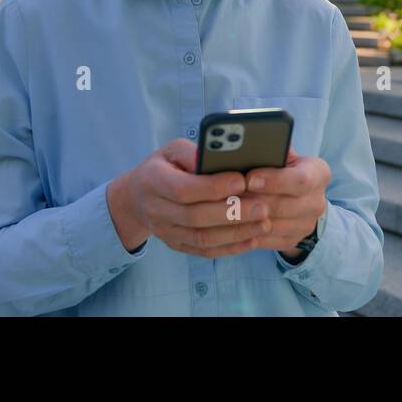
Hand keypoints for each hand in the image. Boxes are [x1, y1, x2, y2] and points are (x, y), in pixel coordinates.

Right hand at [108, 138, 272, 258]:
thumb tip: (225, 159)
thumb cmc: (164, 167)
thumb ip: (195, 153)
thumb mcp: (173, 150)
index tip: (242, 180)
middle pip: (196, 217)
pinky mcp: (176, 245)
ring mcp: (165, 232)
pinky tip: (252, 239)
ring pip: (202, 238)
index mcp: (153, 180)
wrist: (137, 197)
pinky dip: (230, 247)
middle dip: (232, 213)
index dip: (213, 187)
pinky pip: (205, 251)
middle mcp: (156, 209)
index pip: (184, 189)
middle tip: (262, 206)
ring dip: (236, 233)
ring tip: (264, 223)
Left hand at [238, 146, 329, 259]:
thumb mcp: (283, 153)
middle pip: (285, 206)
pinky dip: (246, 233)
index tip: (249, 178)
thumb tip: (248, 142)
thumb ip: (273, 147)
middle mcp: (318, 202)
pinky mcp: (292, 241)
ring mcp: (306, 225)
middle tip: (229, 196)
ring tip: (225, 209)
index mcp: (319, 174)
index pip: (301, 179)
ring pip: (272, 226)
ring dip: (247, 219)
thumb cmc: (282, 167)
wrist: (297, 196)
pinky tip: (230, 224)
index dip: (274, 180)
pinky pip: (266, 241)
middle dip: (254, 201)